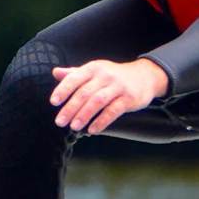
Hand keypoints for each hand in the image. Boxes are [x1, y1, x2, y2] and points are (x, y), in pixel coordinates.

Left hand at [48, 57, 166, 134]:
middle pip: (85, 93)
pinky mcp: (129, 98)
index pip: (75, 78)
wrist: (145, 76)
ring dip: (84, 115)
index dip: (63, 90)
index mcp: (93, 68)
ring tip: (74, 127)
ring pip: (98, 101)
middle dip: (71, 108)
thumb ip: (75, 73)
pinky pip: (113, 111)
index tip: (54, 102)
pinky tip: (92, 130)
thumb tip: (56, 72)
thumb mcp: (95, 71)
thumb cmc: (113, 76)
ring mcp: (118, 87)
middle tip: (60, 121)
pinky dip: (102, 121)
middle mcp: (105, 76)